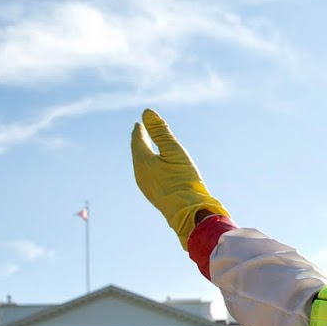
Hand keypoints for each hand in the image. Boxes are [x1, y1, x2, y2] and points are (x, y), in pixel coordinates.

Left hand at [131, 109, 229, 248]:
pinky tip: (157, 170)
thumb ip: (160, 132)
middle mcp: (140, 174)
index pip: (137, 140)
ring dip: (144, 155)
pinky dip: (150, 166)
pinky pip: (147, 175)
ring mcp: (146, 187)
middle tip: (140, 133)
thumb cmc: (183, 180)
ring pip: (141, 165)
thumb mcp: (174, 151)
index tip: (140, 123)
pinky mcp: (154, 196)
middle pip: (137, 153)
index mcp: (142, 161)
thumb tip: (146, 113)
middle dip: (139, 142)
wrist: (189, 213)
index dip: (139, 130)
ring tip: (148, 149)